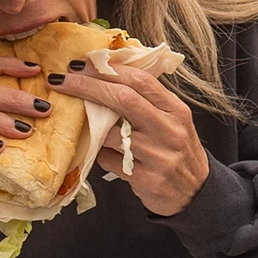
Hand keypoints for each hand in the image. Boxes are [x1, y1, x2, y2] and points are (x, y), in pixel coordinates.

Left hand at [51, 59, 210, 216]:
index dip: (106, 69)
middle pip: (123, 98)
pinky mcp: (145, 179)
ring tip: (77, 118)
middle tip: (61, 80)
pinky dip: (99, 153)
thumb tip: (105, 75)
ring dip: (89, 124)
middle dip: (87, 86)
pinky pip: (109, 160)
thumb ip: (147, 100)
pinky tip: (99, 151)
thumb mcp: (173, 121)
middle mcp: (170, 130)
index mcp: (176, 109)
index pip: (140, 80)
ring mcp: (158, 156)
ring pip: (110, 133)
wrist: (195, 193)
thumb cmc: (177, 151)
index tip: (80, 64)